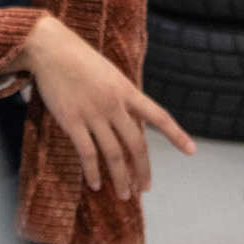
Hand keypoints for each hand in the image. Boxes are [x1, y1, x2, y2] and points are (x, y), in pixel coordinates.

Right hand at [16, 16, 194, 196]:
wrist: (51, 49)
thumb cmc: (80, 60)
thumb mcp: (110, 74)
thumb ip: (123, 97)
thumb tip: (134, 122)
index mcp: (127, 90)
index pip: (158, 116)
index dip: (176, 134)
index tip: (191, 151)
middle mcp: (114, 104)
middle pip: (136, 144)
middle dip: (142, 170)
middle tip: (145, 189)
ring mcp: (93, 113)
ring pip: (113, 154)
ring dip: (120, 178)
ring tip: (124, 194)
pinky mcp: (72, 121)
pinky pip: (87, 153)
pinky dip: (93, 172)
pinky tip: (95, 184)